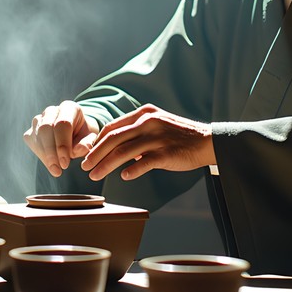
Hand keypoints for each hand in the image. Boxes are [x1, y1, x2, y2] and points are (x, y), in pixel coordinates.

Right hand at [23, 100, 99, 177]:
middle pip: (46, 127)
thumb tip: (80, 149)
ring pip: (37, 134)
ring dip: (45, 155)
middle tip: (59, 168)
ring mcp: (40, 119)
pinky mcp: (32, 129)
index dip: (62, 145)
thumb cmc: (83, 136)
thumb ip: (86, 144)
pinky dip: (40, 154)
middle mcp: (52, 110)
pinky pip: (31, 141)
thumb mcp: (89, 139)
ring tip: (55, 169)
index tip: (65, 163)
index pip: (62, 123)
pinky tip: (50, 164)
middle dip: (51, 151)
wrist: (75, 135)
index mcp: (69, 108)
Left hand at [80, 104, 215, 181]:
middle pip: (113, 139)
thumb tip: (116, 147)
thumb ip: (137, 132)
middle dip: (95, 154)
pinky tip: (123, 177)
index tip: (88, 154)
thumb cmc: (179, 135)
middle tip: (84, 167)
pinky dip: (131, 170)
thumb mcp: (157, 124)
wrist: (207, 141)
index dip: (97, 142)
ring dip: (105, 166)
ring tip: (95, 176)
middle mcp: (148, 122)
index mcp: (143, 114)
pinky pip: (144, 163)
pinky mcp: (166, 153)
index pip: (112, 127)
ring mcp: (157, 137)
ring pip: (123, 152)